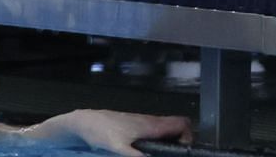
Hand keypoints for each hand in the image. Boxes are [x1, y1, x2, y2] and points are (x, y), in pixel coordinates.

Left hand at [43, 109, 192, 155]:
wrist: (86, 122)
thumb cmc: (102, 132)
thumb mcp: (118, 148)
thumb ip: (134, 156)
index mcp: (150, 125)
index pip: (181, 123)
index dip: (189, 135)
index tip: (184, 150)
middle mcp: (151, 122)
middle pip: (178, 126)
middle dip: (183, 139)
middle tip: (177, 154)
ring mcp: (144, 122)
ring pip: (167, 129)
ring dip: (173, 140)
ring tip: (167, 155)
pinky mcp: (137, 126)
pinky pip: (157, 131)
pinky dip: (162, 139)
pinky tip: (153, 151)